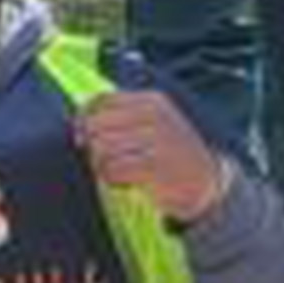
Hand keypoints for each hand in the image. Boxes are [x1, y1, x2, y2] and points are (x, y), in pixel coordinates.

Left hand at [77, 85, 234, 226]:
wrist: (206, 181)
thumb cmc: (170, 152)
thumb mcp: (153, 123)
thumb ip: (120, 116)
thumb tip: (77, 122)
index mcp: (152, 101)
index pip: (101, 101)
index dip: (83, 118)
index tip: (81, 135)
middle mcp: (155, 116)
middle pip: (97, 125)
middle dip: (92, 145)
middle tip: (104, 158)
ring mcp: (156, 140)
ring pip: (102, 149)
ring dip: (102, 165)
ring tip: (118, 170)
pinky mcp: (155, 167)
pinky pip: (113, 170)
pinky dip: (112, 178)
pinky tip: (124, 181)